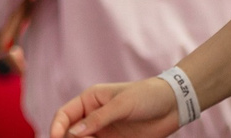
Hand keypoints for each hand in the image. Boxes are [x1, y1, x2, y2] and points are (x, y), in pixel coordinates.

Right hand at [51, 76, 179, 137]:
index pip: (65, 115)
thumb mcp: (122, 104)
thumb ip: (98, 119)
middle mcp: (93, 117)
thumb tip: (73, 133)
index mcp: (90, 100)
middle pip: (70, 134)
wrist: (173, 106)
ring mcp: (103, 132)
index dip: (56, 127)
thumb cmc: (147, 96)